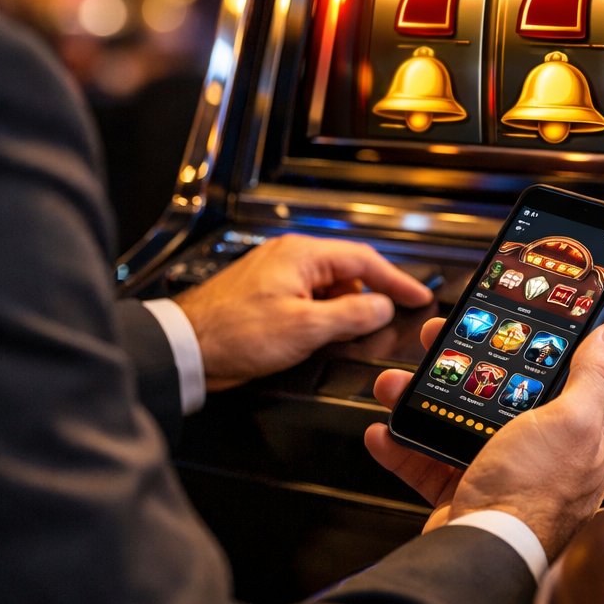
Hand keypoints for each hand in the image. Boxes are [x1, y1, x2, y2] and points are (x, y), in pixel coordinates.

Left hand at [174, 236, 432, 390]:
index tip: (418, 297)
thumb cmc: (235, 333)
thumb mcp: (306, 327)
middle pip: (347, 273)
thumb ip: (352, 314)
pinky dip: (322, 316)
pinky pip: (308, 300)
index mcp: (302, 255)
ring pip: (328, 289)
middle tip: (385, 322)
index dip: (397, 280)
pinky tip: (318, 337)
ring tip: (341, 337)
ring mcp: (276, 274)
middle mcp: (290, 257)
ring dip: (342, 312)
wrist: (185, 348)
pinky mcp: (265, 294)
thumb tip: (382, 307)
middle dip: (368, 299)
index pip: (365, 261)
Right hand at [364, 316, 603, 558]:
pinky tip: (387, 432)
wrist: (483, 557)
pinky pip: (430, 462)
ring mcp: (503, 475)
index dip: (540, 345)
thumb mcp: (572, 422)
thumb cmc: (534, 496)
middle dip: (465, 367)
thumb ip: (594, 376)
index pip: (569, 377)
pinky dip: (405, 446)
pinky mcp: (465, 494)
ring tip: (398, 384)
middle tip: (438, 342)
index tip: (510, 322)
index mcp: (585, 436)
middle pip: (505, 394)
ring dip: (423, 399)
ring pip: (460, 423)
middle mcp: (546, 455)